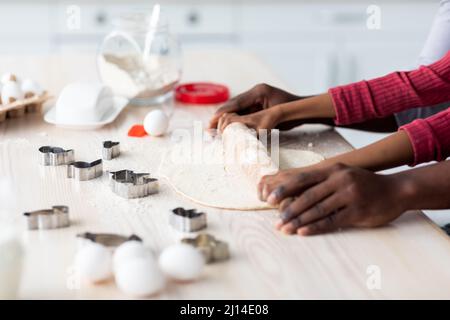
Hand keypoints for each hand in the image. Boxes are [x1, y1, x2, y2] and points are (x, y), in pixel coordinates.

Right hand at [209, 83, 300, 128]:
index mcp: (258, 92)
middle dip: (220, 116)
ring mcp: (254, 98)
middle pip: (232, 105)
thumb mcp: (275, 116)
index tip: (213, 121)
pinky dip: (232, 120)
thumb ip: (259, 120)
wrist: (301, 109)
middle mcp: (254, 93)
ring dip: (224, 119)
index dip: (224, 112)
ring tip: (212, 128)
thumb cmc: (292, 112)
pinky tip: (224, 128)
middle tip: (209, 126)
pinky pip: (241, 113)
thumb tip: (242, 129)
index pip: (237, 102)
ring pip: (235, 109)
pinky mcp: (255, 105)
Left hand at [265, 163, 407, 235]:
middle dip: (289, 210)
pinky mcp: (357, 211)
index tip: (268, 199)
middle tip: (276, 221)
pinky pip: (332, 221)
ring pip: (317, 210)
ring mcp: (349, 195)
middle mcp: (340, 180)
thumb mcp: (343, 174)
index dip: (284, 189)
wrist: (395, 190)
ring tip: (285, 229)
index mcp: (333, 169)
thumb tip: (294, 193)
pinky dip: (315, 227)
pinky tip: (303, 232)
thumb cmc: (363, 184)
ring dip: (299, 221)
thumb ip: (322, 181)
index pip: (303, 179)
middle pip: (307, 196)